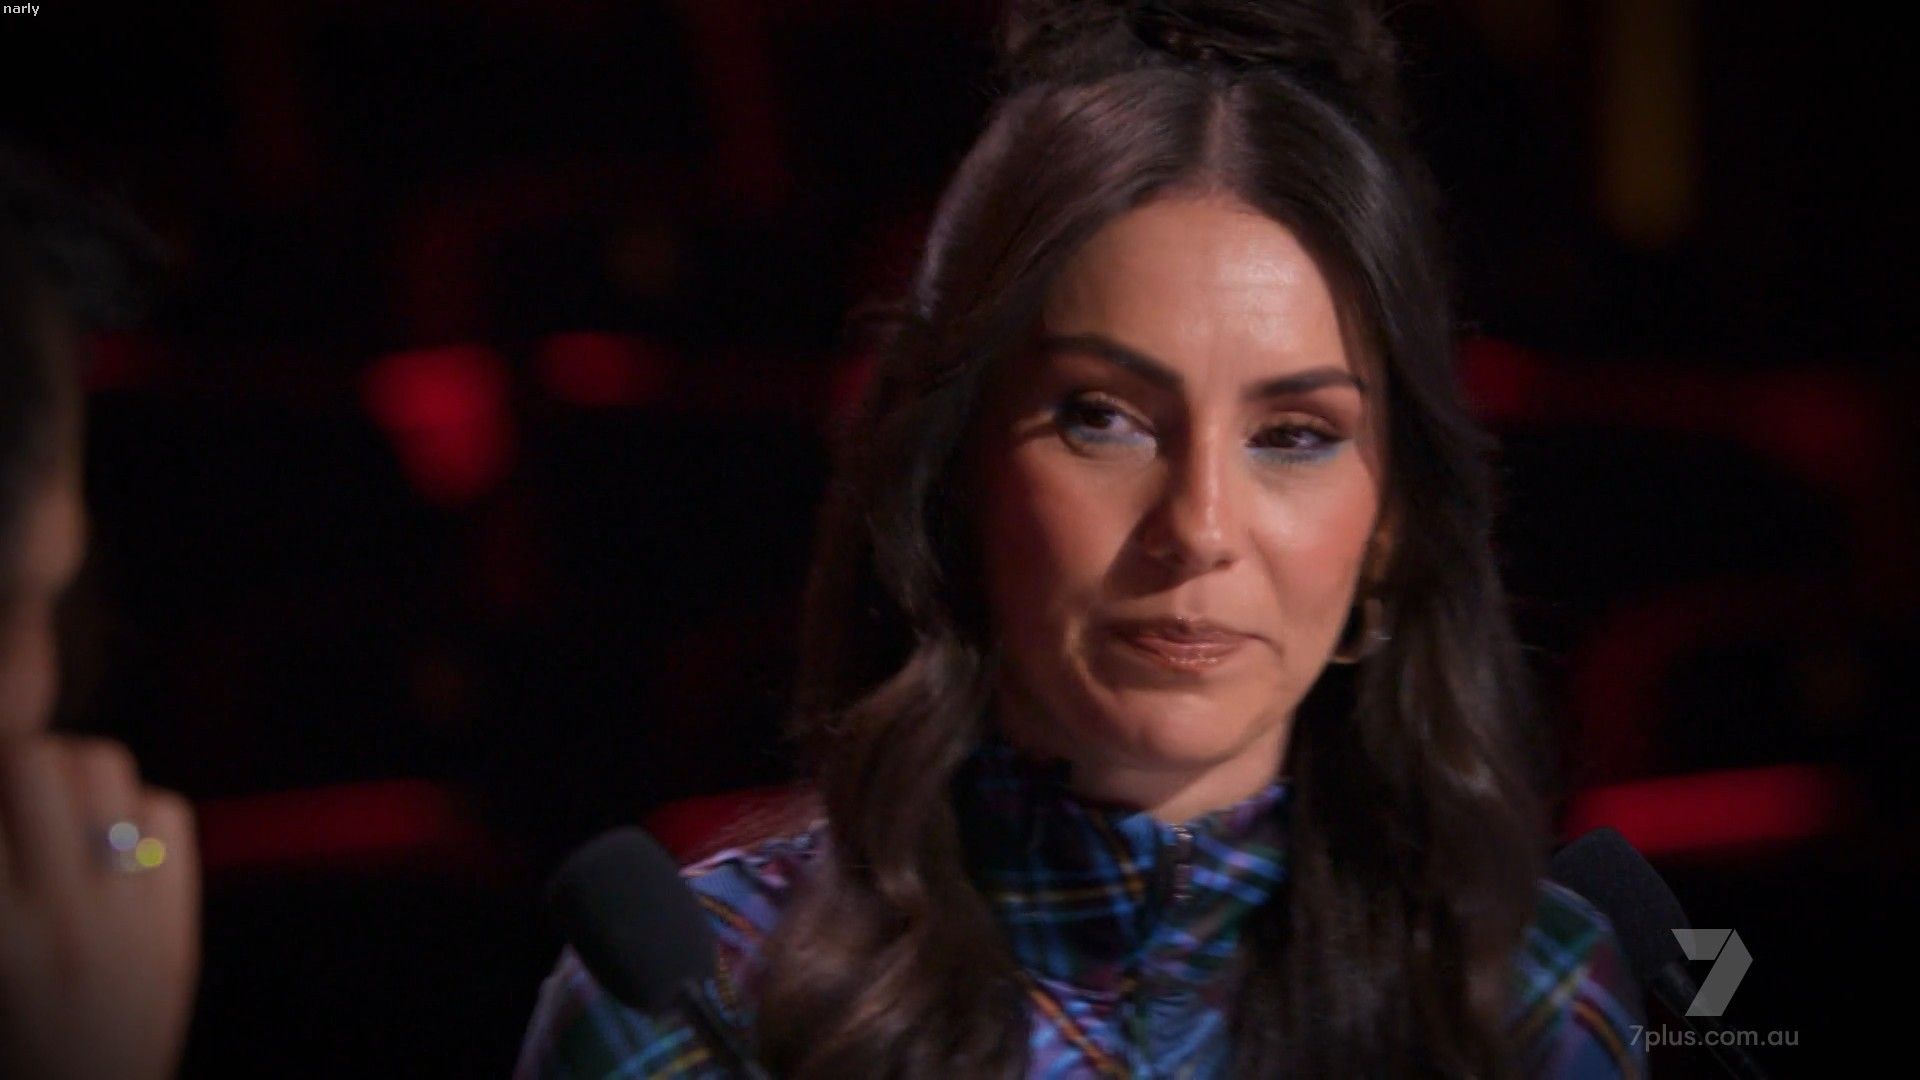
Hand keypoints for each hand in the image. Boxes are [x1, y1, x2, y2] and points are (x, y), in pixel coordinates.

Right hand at [0, 735, 199, 1079]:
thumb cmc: (4, 1048)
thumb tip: (2, 797)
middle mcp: (59, 924)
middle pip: (30, 759)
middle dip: (1, 766)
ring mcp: (128, 925)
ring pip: (102, 766)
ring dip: (59, 776)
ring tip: (35, 818)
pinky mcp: (175, 933)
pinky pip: (164, 813)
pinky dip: (128, 817)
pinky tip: (94, 855)